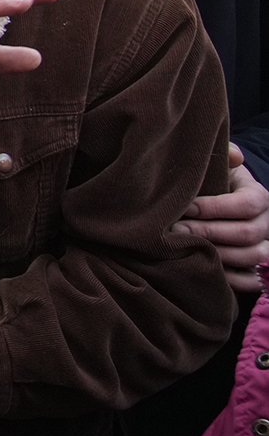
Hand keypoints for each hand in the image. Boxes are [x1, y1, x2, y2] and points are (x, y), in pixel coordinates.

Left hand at [172, 148, 268, 292]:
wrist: (217, 206)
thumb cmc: (212, 185)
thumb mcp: (217, 167)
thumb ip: (222, 157)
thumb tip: (235, 155)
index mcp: (259, 196)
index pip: (248, 204)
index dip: (216, 207)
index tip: (186, 207)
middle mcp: (268, 224)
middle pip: (248, 233)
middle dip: (209, 233)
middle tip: (176, 231)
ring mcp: (266, 247)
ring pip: (253, 257)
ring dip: (218, 255)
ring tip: (186, 250)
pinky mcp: (257, 270)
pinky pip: (251, 280)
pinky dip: (230, 278)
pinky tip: (203, 269)